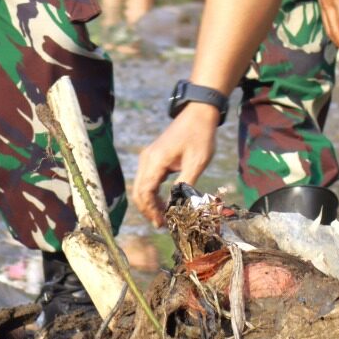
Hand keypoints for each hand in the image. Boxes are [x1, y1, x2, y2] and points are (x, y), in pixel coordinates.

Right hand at [130, 104, 220, 227]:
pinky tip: (164, 202)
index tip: (162, 223)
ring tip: (164, 216)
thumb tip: (177, 206)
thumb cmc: (199, 136)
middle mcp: (147, 159)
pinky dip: (152, 194)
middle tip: (162, 224)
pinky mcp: (153, 157)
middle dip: (147, 210)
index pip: (145, 192)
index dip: (151, 210)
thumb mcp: (196, 162)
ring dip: (149, 203)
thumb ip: (185, 184)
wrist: (198, 114)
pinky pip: (147, 180)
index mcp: (156, 161)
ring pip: (141, 186)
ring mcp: (148, 157)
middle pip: (138, 191)